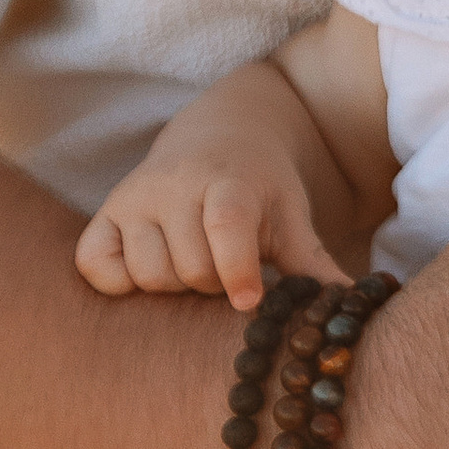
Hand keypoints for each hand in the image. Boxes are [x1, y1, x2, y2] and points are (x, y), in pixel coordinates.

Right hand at [77, 138, 348, 310]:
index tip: (249, 301)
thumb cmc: (262, 188)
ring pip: (146, 275)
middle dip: (213, 286)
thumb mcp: (291, 216)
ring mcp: (134, 197)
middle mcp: (175, 184)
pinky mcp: (105, 213)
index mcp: (229, 182)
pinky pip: (96, 266)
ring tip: (196, 266)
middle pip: (189, 269)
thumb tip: (353, 313)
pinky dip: (119, 282)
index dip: (236, 268)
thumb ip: (312, 264)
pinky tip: (147, 271)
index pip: (226, 225)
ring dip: (174, 287)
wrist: (218, 135)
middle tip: (228, 273)